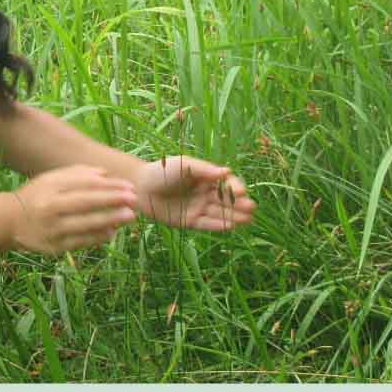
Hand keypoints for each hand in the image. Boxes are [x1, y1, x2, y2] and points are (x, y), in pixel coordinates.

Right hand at [10, 166, 137, 252]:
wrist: (10, 221)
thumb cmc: (37, 196)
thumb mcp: (52, 179)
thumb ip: (78, 174)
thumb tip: (106, 175)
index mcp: (50, 187)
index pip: (84, 184)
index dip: (109, 185)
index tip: (129, 186)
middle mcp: (49, 207)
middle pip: (86, 202)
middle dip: (112, 201)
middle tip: (134, 200)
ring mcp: (51, 229)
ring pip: (85, 224)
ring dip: (110, 220)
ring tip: (129, 216)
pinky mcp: (54, 247)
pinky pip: (80, 242)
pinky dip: (98, 237)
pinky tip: (112, 232)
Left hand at [134, 156, 253, 231]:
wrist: (140, 187)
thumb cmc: (161, 171)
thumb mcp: (184, 166)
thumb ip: (204, 170)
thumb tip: (226, 171)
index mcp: (205, 177)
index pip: (226, 183)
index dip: (235, 188)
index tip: (242, 191)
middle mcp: (204, 193)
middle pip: (225, 200)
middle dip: (239, 204)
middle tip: (252, 208)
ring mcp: (197, 207)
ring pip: (218, 213)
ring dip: (233, 216)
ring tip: (248, 219)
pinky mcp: (188, 221)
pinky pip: (206, 224)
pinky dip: (218, 225)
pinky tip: (231, 226)